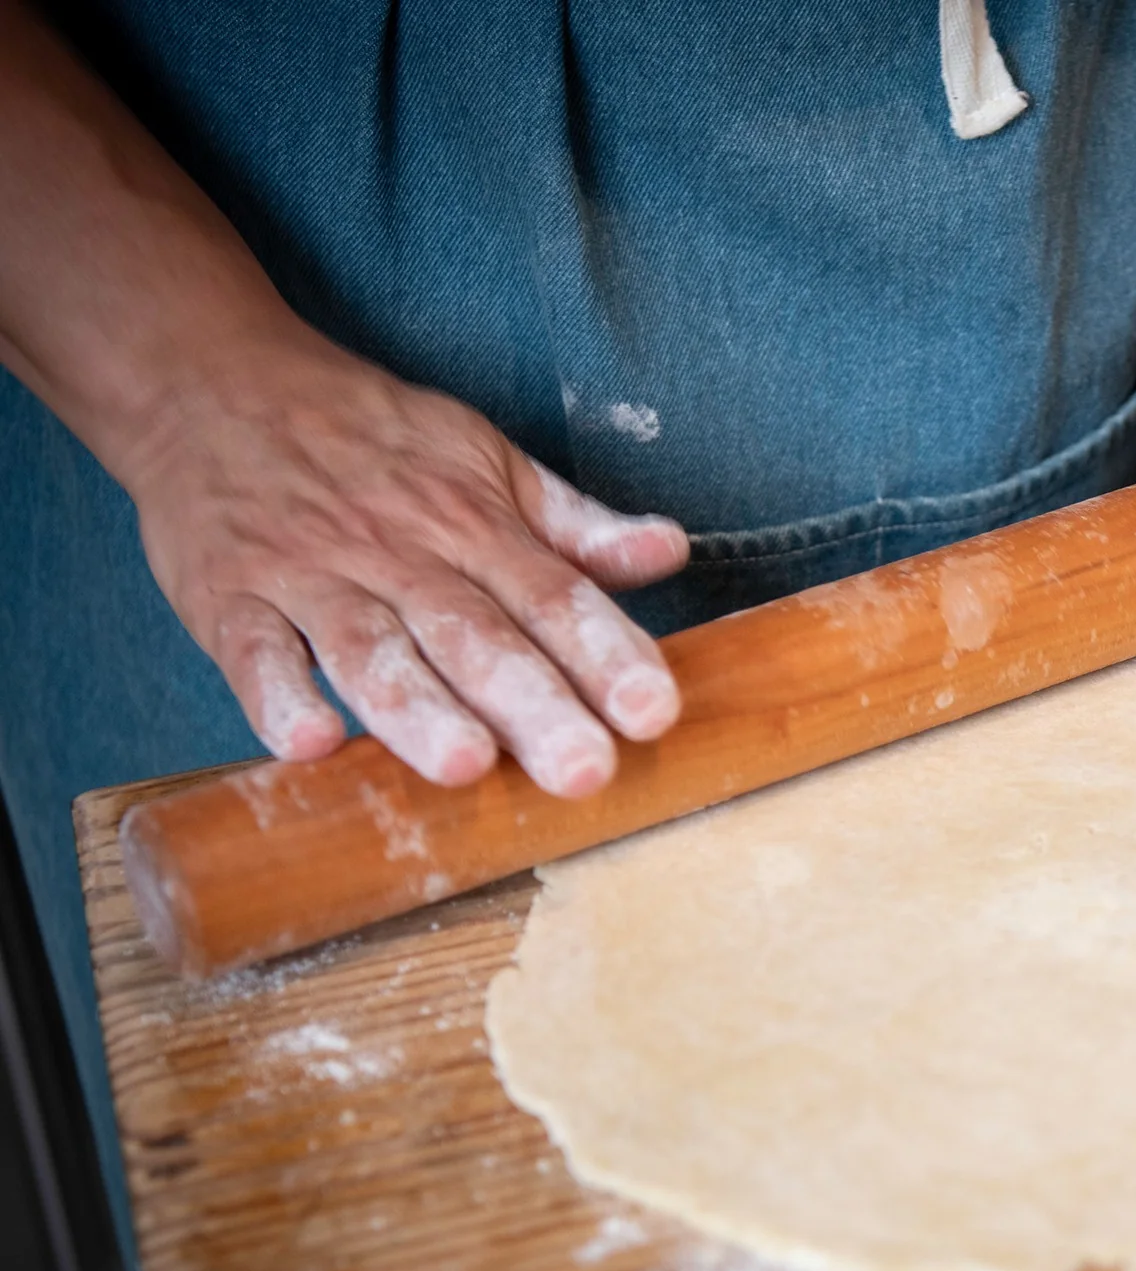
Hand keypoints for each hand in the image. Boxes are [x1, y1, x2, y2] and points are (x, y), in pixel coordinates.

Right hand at [119, 332, 688, 795]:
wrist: (211, 381)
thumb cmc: (370, 440)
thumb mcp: (485, 460)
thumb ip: (576, 525)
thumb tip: (670, 550)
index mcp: (471, 522)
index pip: (553, 594)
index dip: (607, 652)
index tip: (653, 710)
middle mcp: (398, 551)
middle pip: (474, 635)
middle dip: (533, 703)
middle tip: (583, 770)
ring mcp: (310, 575)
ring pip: (371, 648)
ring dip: (418, 709)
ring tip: (468, 765)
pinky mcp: (230, 597)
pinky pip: (252, 650)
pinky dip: (276, 694)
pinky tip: (309, 743)